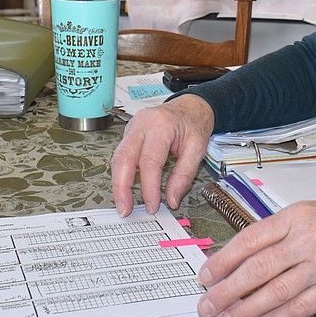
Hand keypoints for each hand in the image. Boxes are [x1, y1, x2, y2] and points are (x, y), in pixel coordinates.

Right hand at [110, 94, 213, 215]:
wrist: (190, 106)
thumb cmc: (194, 123)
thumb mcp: (198, 148)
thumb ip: (184, 175)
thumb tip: (171, 200)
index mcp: (160, 125)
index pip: (149, 161)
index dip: (149, 187)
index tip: (152, 206)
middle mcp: (141, 123)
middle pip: (123, 158)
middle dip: (121, 187)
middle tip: (125, 210)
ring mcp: (132, 127)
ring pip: (117, 157)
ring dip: (118, 183)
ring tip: (124, 204)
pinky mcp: (129, 133)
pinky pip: (121, 155)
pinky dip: (122, 174)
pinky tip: (126, 189)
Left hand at [197, 195, 315, 316]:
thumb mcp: (310, 210)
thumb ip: (280, 230)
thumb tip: (243, 255)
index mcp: (296, 216)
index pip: (250, 240)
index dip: (223, 260)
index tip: (206, 275)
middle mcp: (307, 240)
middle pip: (257, 269)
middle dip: (226, 290)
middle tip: (207, 304)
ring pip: (275, 292)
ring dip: (246, 309)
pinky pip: (299, 307)